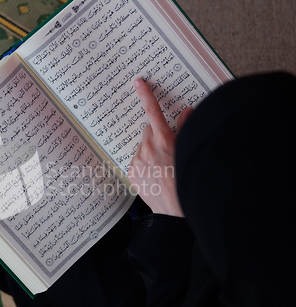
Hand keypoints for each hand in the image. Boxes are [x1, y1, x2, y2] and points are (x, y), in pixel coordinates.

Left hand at [127, 78, 192, 216]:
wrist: (175, 211)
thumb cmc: (186, 180)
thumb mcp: (188, 151)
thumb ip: (186, 129)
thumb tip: (187, 112)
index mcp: (163, 141)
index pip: (153, 112)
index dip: (146, 95)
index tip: (139, 82)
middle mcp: (147, 148)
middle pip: (148, 131)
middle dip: (157, 135)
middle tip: (167, 149)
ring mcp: (137, 161)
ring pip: (142, 147)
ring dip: (150, 151)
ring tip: (162, 167)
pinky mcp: (130, 172)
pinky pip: (136, 161)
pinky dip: (144, 164)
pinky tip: (154, 175)